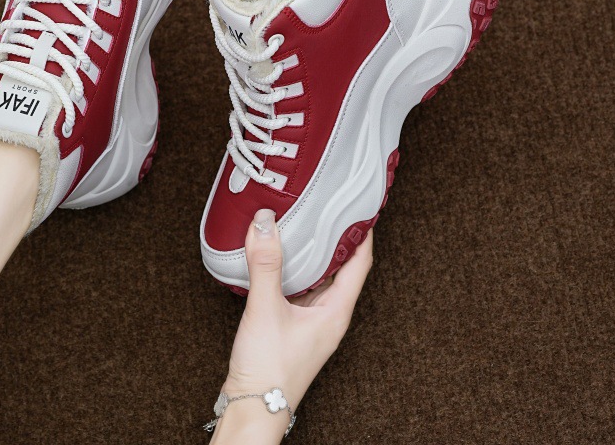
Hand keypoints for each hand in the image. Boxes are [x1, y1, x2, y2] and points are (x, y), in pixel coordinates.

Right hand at [211, 209, 372, 442]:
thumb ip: (266, 263)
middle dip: (336, 237)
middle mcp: (328, 316)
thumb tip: (267, 222)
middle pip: (341, 268)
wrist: (252, 408)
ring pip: (319, 278)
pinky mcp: (292, 327)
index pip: (360, 263)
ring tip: (304, 224)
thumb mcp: (266, 309)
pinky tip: (279, 259)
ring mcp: (311, 323)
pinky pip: (299, 289)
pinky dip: (294, 269)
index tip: (359, 206)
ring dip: (314, 253)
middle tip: (329, 207)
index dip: (362, 233)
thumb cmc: (269, 370)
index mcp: (336, 312)